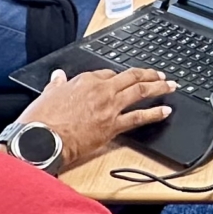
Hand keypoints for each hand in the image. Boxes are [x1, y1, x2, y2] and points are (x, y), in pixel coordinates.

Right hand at [19, 67, 173, 164]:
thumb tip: (57, 76)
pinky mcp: (112, 126)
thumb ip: (56, 84)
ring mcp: (109, 107)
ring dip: (158, 87)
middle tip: (160, 75)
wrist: (42, 139)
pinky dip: (154, 114)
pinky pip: (138, 118)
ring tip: (170, 86)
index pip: (108, 74)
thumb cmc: (42, 119)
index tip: (126, 79)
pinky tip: (165, 111)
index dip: (119, 77)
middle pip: (131, 77)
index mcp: (85, 80)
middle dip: (148, 74)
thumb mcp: (47, 95)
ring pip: (140, 92)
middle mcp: (101, 90)